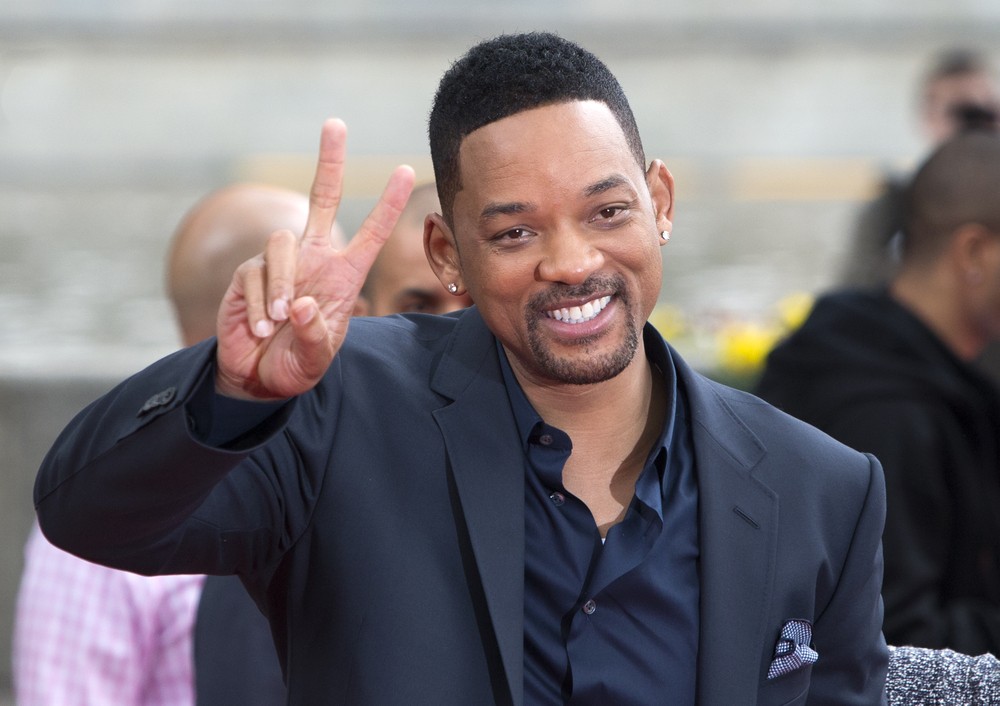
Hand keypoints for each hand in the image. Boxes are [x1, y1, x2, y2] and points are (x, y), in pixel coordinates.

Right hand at [215, 118, 414, 399]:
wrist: (256, 378)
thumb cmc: (295, 365)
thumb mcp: (316, 360)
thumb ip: (316, 337)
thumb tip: (304, 305)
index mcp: (344, 276)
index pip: (371, 234)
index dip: (388, 204)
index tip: (407, 170)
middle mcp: (314, 260)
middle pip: (323, 199)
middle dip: (329, 162)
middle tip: (336, 123)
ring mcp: (281, 264)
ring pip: (281, 244)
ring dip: (281, 285)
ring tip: (278, 324)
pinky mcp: (248, 274)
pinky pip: (253, 275)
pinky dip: (258, 304)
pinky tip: (261, 328)